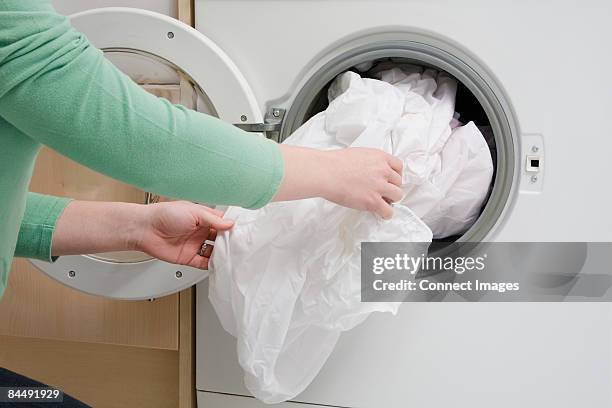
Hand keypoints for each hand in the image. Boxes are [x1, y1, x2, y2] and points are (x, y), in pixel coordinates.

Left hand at [52, 200, 232, 269]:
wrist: (144, 229)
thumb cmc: (164, 215)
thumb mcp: (193, 212)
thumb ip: (213, 219)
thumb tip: (230, 224)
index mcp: (202, 218)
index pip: (223, 222)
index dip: (233, 226)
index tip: (244, 231)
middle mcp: (200, 231)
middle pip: (220, 238)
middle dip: (230, 242)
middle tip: (241, 246)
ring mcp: (194, 245)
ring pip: (214, 252)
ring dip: (222, 254)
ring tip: (232, 257)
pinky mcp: (188, 257)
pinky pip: (203, 263)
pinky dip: (212, 265)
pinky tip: (219, 265)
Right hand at [321, 148, 403, 218]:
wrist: (326, 172)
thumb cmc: (334, 164)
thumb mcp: (358, 154)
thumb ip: (369, 162)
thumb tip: (369, 171)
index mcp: (379, 157)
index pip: (398, 166)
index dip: (395, 175)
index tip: (391, 180)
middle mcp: (383, 171)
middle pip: (398, 182)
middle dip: (391, 187)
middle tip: (383, 192)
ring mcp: (379, 186)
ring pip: (397, 196)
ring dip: (390, 200)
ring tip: (381, 202)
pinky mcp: (373, 201)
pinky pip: (389, 211)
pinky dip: (386, 213)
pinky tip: (380, 213)